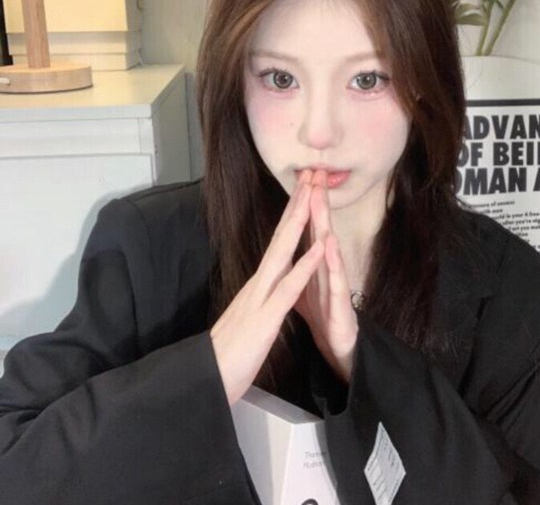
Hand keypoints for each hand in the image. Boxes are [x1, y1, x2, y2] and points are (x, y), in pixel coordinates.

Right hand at [210, 170, 323, 404]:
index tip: (304, 191)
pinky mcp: (265, 318)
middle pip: (280, 237)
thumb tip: (266, 286)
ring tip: (313, 195)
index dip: (292, 216)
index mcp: (258, 285)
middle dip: (297, 204)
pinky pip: (288, 288)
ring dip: (300, 222)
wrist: (207, 379)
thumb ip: (258, 298)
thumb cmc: (229, 354)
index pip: (278, 243)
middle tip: (310, 175)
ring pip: (283, 252)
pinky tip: (317, 248)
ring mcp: (260, 297)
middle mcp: (258, 283)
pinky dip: (304, 266)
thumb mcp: (247, 318)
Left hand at [295, 170, 357, 382]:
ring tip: (319, 200)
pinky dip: (331, 264)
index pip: (307, 229)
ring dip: (324, 224)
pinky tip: (329, 246)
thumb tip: (289, 247)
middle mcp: (326, 269)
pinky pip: (336, 282)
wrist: (339, 349)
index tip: (301, 176)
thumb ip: (299, 264)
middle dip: (317, 202)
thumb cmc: (323, 316)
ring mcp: (335, 285)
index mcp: (313, 265)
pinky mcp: (341, 305)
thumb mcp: (305, 287)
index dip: (303, 204)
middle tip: (316, 173)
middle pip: (320, 230)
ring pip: (329, 250)